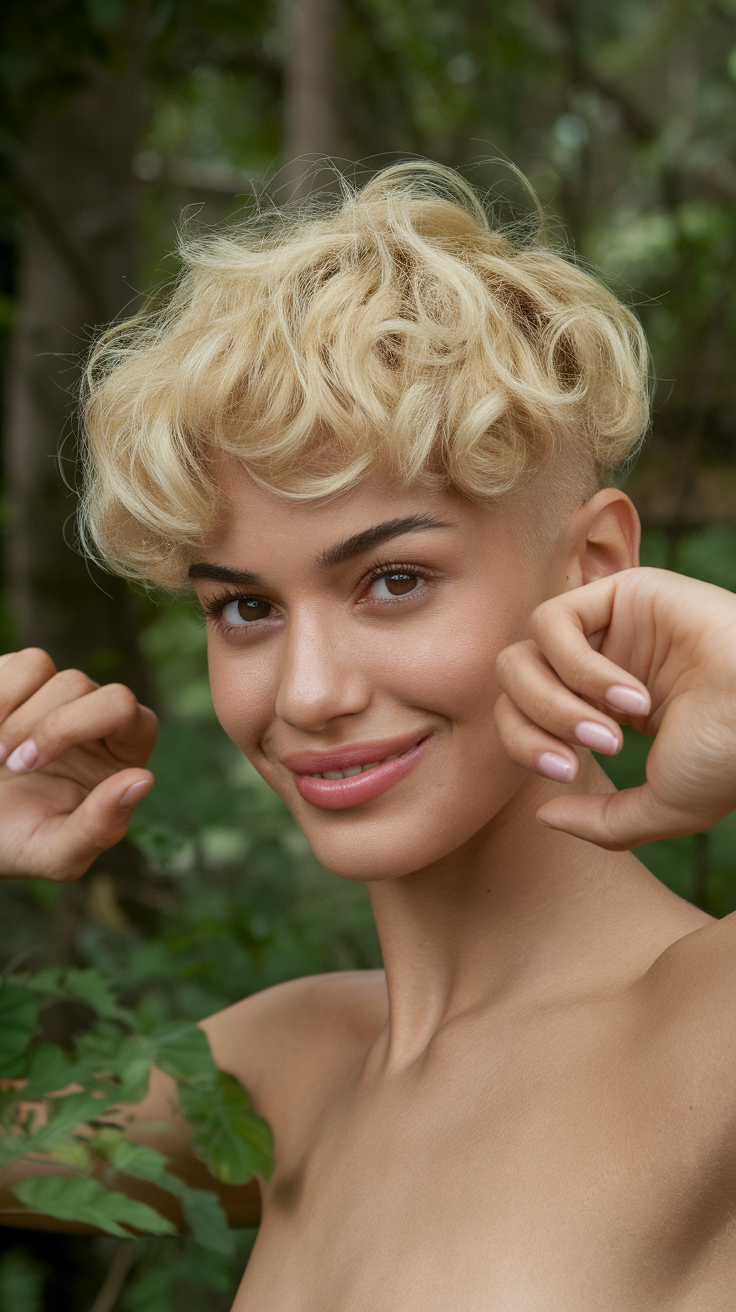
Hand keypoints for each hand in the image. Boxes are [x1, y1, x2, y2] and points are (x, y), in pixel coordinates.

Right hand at [0, 649, 156, 880]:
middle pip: (81, 683)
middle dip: (38, 723)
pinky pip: (19, 664)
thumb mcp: (56, 854)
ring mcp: (56, 695)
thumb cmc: (15, 843)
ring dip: (11, 717)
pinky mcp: (19, 683)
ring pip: (43, 665)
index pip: (123, 708)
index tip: (28, 766)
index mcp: (120, 755)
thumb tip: (142, 779)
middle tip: (11, 765)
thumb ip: (100, 827)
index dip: (73, 726)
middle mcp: (94, 717)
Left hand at [494, 567, 735, 849]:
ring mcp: (610, 625)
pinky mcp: (623, 591)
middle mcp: (600, 661)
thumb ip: (601, 823)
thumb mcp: (663, 807)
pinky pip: (554, 621)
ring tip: (611, 729)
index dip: (525, 747)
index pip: (522, 716)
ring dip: (556, 701)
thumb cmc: (731, 758)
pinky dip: (577, 667)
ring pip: (524, 651)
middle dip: (534, 726)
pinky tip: (627, 693)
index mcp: (602, 706)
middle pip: (512, 682)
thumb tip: (544, 816)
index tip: (568, 773)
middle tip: (592, 749)